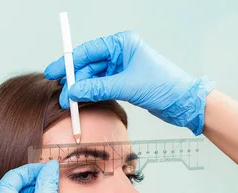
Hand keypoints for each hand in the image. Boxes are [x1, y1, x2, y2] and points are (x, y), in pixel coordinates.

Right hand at [44, 31, 214, 134]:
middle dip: (74, 81)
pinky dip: (92, 94)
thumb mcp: (127, 86)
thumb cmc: (164, 86)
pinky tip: (82, 101)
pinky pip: (101, 86)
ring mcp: (122, 68)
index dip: (69, 62)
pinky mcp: (124, 82)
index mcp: (122, 43)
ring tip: (69, 103)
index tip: (53, 72)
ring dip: (82, 90)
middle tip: (62, 96)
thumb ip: (98, 88)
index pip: (89, 51)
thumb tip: (74, 91)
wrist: (184, 103)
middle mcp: (121, 53)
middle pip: (89, 65)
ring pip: (94, 78)